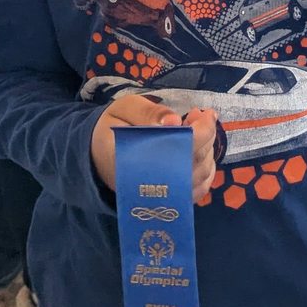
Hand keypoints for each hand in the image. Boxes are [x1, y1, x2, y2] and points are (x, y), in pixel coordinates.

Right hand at [90, 95, 217, 200]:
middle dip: (206, 136)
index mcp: (132, 159)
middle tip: (200, 114)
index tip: (202, 112)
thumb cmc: (113, 128)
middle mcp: (148, 184)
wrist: (98, 154)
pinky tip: (201, 149)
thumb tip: (175, 121)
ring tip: (199, 128)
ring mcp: (160, 194)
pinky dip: (208, 168)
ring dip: (208, 149)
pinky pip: (198, 188)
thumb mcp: (124, 109)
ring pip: (200, 176)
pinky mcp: (169, 197)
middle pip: (192, 164)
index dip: (197, 132)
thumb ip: (148, 113)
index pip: (175, 151)